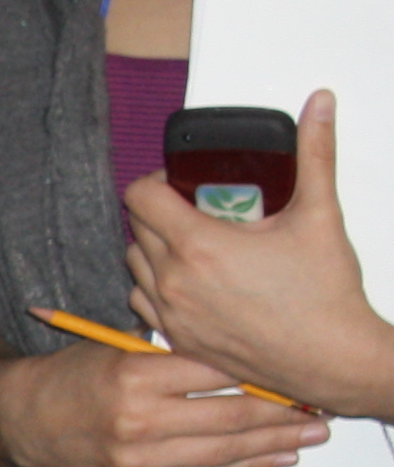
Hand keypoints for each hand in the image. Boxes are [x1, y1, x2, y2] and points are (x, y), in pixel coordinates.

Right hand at [0, 337, 320, 466]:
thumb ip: (175, 352)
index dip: (261, 373)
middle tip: (316, 410)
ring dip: (271, 445)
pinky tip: (270, 459)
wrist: (27, 419)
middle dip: (281, 415)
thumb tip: (241, 357)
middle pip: (230, 416)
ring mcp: (138, 458)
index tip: (292, 372)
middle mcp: (137, 420)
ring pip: (223, 452)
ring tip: (305, 437)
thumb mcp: (120, 347)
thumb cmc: (77, 376)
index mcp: (135, 376)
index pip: (217, 372)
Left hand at [126, 92, 393, 416]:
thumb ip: (314, 153)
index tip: (178, 181)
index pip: (140, 196)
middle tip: (195, 207)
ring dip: (154, 248)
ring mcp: (170, 314)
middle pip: (136, 228)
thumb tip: (318, 107)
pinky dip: (157, 286)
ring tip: (194, 243)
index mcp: (198, 247)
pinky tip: (190, 280)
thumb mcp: (320, 213)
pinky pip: (143, 302)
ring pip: (135, 265)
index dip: (156, 180)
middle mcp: (173, 282)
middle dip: (160, 211)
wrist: (330, 359)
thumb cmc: (323, 297)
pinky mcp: (176, 339)